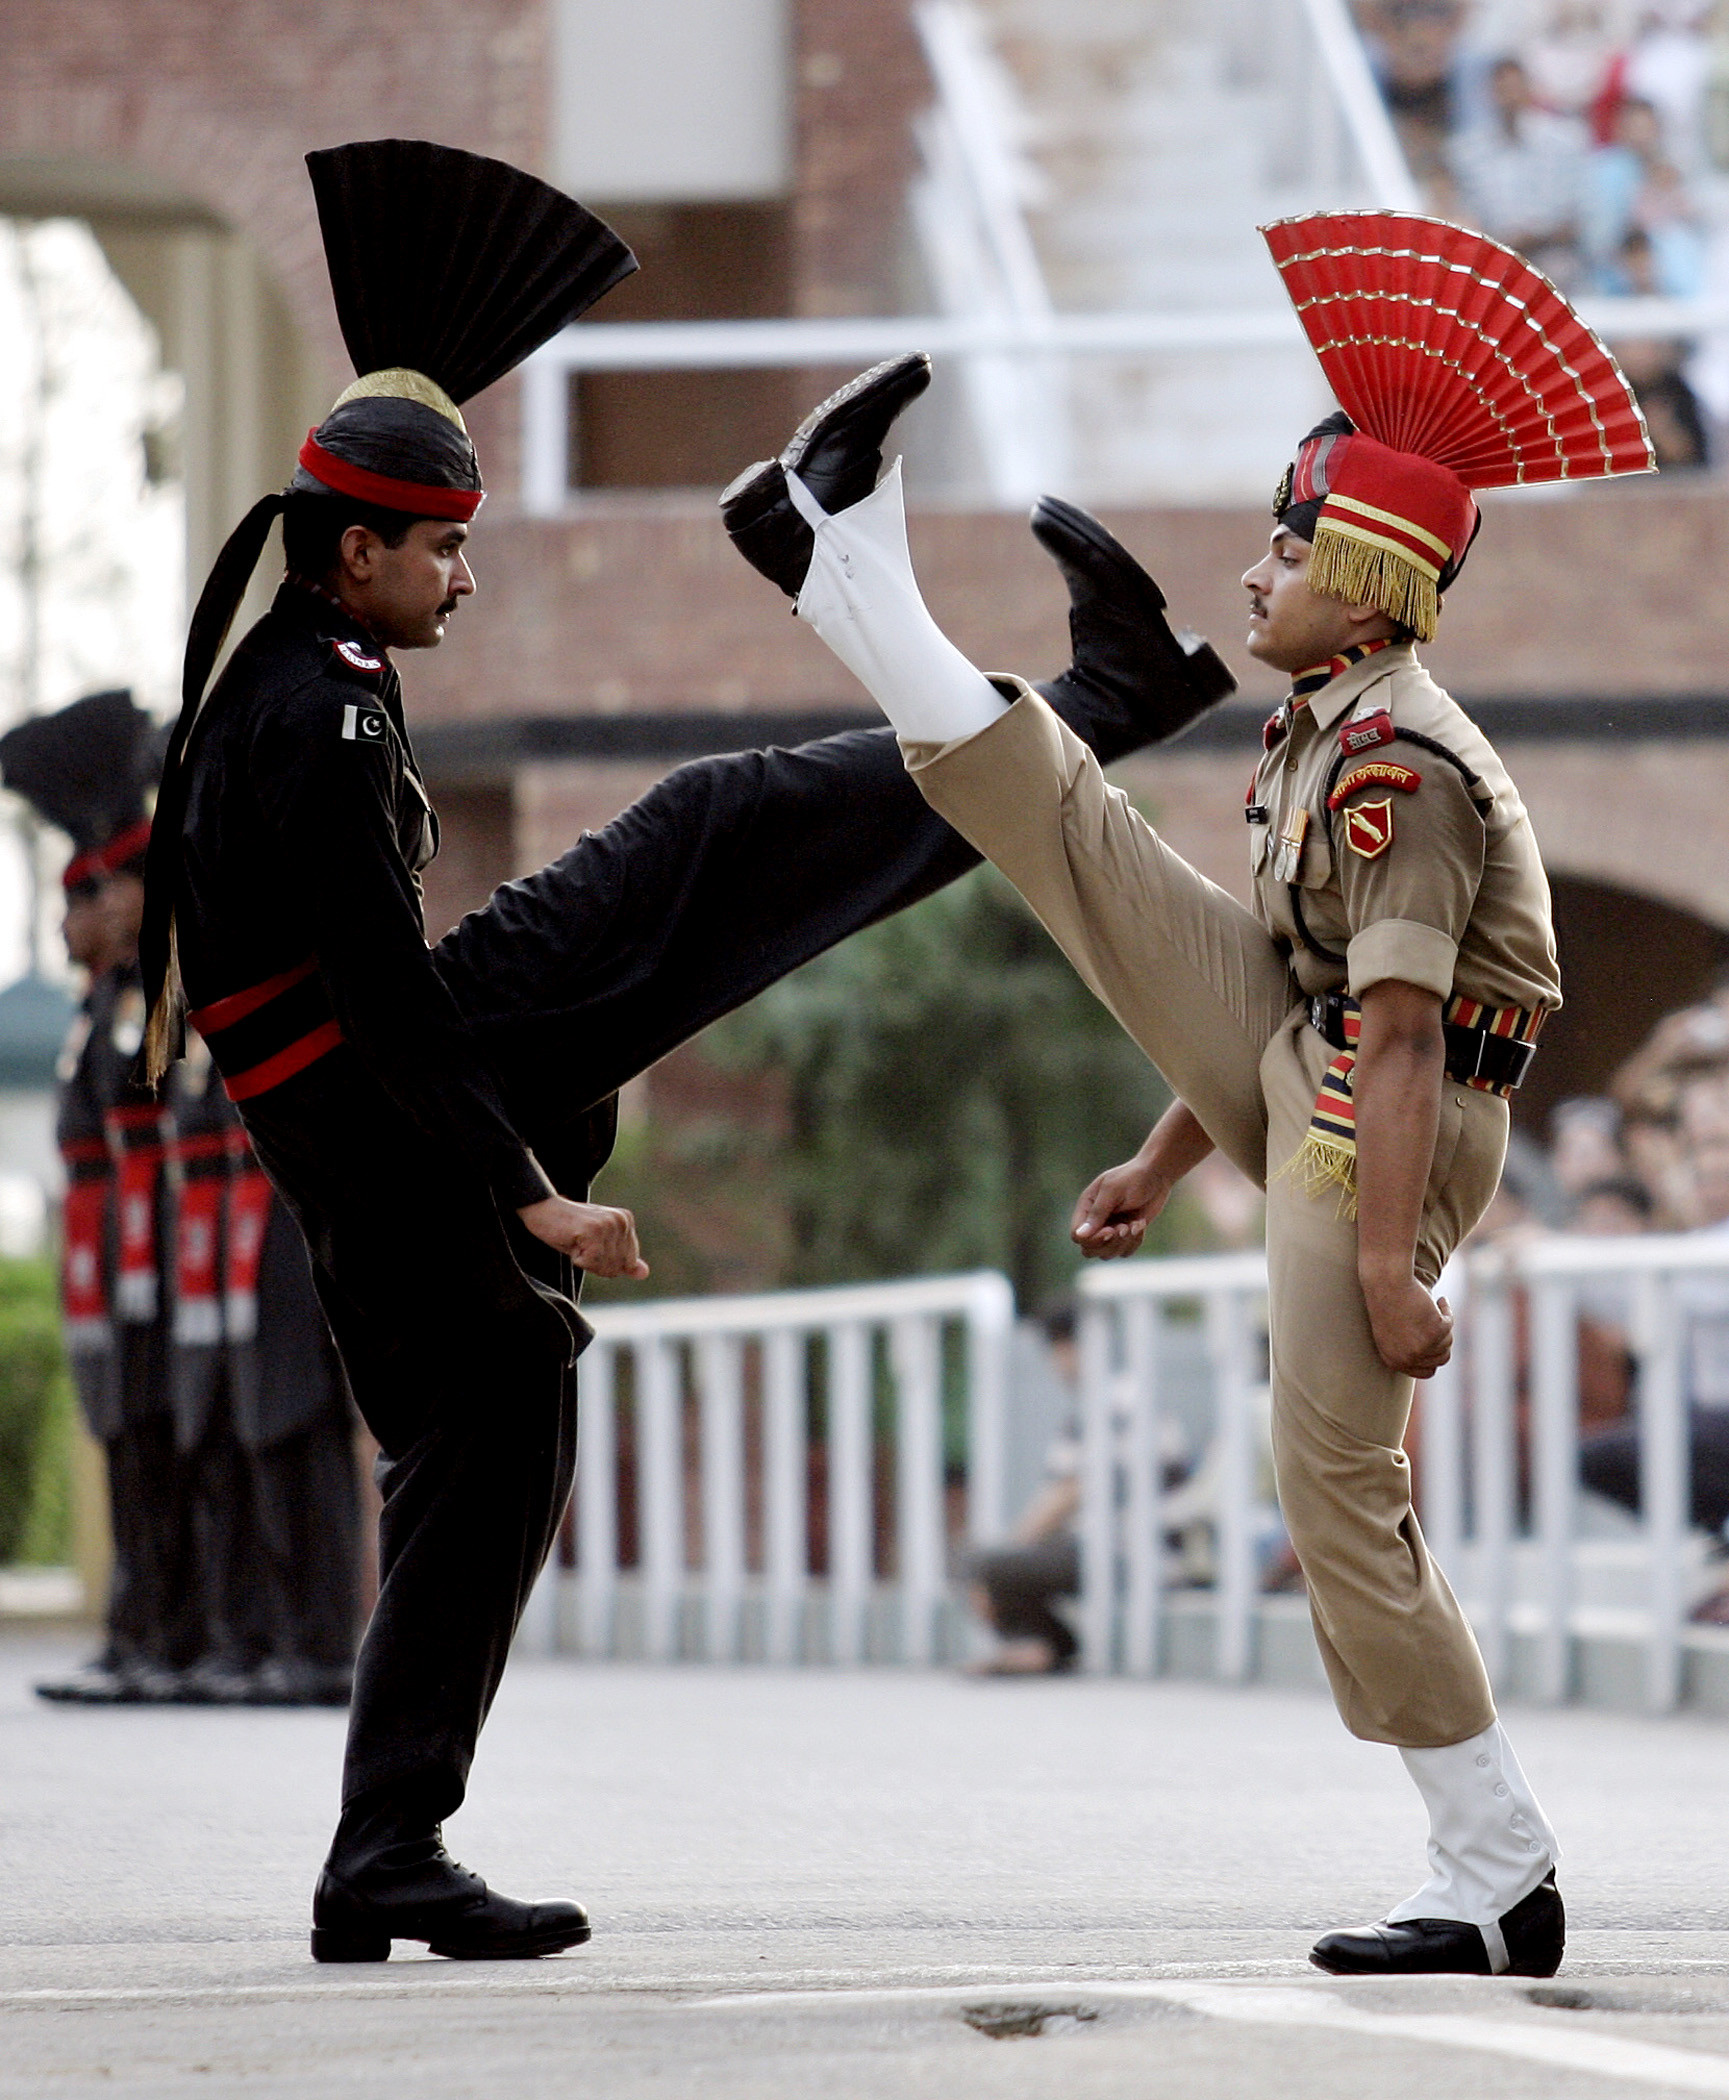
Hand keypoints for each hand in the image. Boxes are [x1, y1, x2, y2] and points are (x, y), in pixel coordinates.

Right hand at [516, 1195, 648, 1278]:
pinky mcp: (594, 1231)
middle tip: (581, 1243)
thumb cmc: (568, 1228)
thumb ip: (623, 1258)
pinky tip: (571, 1241)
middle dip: (596, 1264)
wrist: (541, 1209)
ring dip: (585, 1261)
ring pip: (605, 1267)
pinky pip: (591, 1263)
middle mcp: (622, 1220)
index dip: (606, 1263)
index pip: (628, 1263)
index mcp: (626, 1220)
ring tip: (576, 1240)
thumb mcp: (598, 1243)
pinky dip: (577, 1259)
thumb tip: (644, 1273)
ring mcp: (609, 1225)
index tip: (590, 1245)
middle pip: (617, 1267)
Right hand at [1071, 1156, 1171, 1259]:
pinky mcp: (1126, 1234)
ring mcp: (1110, 1229)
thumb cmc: (1133, 1178)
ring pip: (1107, 1254)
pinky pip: (1125, 1252)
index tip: (1111, 1229)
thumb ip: (1097, 1213)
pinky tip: (1140, 1224)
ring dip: (1124, 1243)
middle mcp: (1095, 1221)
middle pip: (1089, 1250)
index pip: (1078, 1236)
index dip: (1093, 1239)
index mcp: (1086, 1207)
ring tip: (1135, 1223)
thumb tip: (1079, 1235)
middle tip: (1124, 1228)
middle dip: (1109, 1244)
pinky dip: (1134, 1242)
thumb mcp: (1113, 1191)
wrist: (1157, 1175)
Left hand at [1362, 1272, 1452, 1378]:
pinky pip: (1450, 1325)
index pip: (1426, 1372)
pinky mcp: (1436, 1332)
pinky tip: (1440, 1301)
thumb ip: (1409, 1350)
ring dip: (1443, 1325)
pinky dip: (1447, 1311)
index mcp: (1394, 1361)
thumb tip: (1435, 1360)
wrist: (1387, 1283)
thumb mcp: (1392, 1333)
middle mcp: (1407, 1358)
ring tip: (1430, 1309)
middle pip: (1441, 1359)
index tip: (1434, 1341)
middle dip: (1441, 1341)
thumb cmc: (1387, 1303)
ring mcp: (1422, 1347)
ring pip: (1447, 1342)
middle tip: (1435, 1322)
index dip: (1432, 1356)